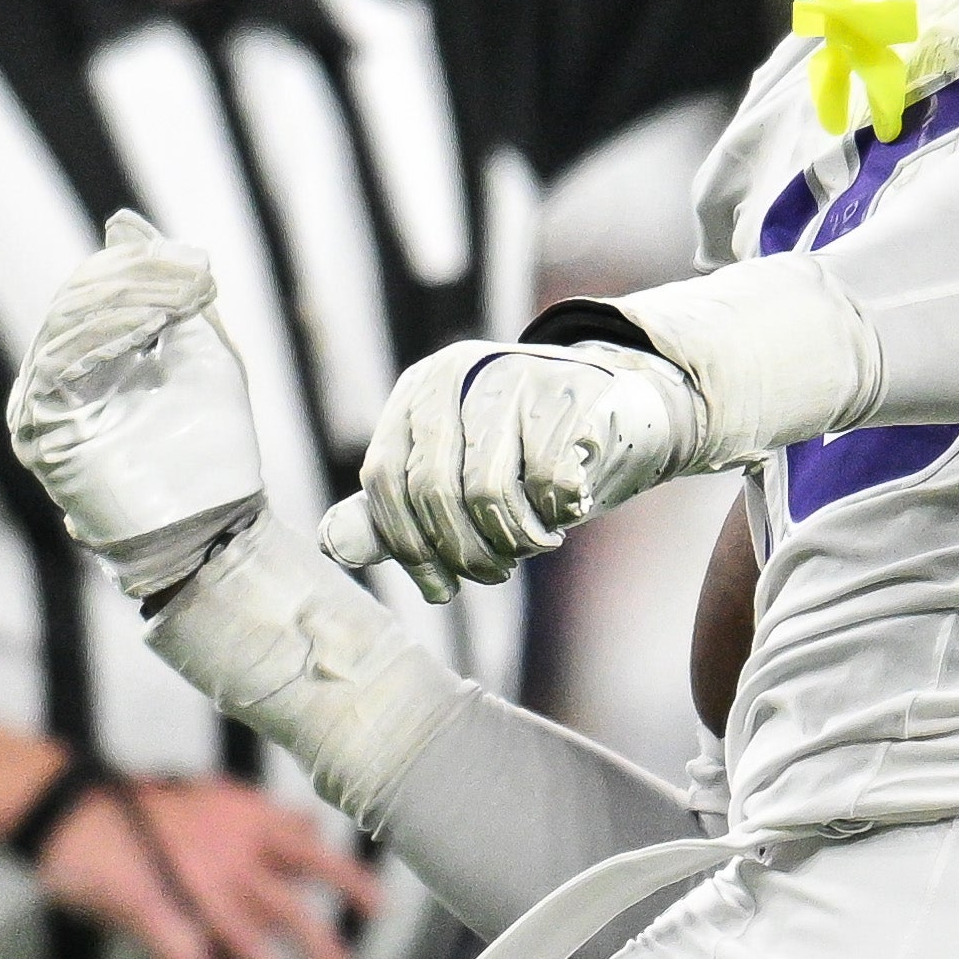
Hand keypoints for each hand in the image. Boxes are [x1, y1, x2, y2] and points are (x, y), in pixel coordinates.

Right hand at [12, 213, 265, 596]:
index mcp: (87, 358)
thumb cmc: (209, 446)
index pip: (95, 290)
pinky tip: (143, 329)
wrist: (216, 524)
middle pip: (78, 302)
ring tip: (178, 300)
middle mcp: (54, 379)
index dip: (143, 269)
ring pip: (66, 325)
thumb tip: (124, 221)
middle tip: (192, 276)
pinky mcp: (39, 433)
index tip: (200, 268)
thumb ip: (166, 291)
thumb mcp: (197, 349)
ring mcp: (40, 406)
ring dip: (126, 302)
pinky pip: (56, 367)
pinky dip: (101, 337)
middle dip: (137, 280)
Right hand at [33, 773, 374, 958]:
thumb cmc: (142, 807)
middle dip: (325, 954)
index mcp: (245, 820)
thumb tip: (313, 828)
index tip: (381, 908)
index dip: (349, 880)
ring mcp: (189, 883)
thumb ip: (264, 818)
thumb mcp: (214, 799)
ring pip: (247, 944)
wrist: (71, 808)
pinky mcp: (149, 910)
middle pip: (289, 910)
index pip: (311, 851)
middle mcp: (227, 852)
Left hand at [317, 337, 709, 601]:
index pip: (385, 478)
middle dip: (464, 552)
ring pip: (488, 491)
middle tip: (493, 572)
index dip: (406, 545)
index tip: (439, 586)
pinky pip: (548, 483)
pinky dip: (556, 515)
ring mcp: (517, 376)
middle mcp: (461, 372)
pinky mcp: (575, 394)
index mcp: (421, 389)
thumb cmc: (530, 452)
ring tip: (533, 543)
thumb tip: (332, 545)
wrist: (626, 411)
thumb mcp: (455, 475)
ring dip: (513, 539)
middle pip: (434, 490)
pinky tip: (566, 513)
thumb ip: (394, 508)